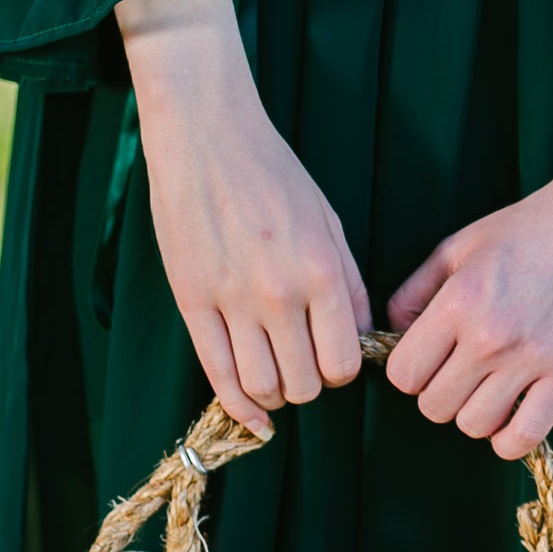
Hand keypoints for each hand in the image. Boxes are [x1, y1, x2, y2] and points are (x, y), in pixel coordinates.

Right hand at [116, 0, 373, 437]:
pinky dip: (238, 406)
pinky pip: (218, 375)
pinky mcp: (191, 302)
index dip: (342, 370)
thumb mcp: (328, 219)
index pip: (343, 362)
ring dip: (275, 393)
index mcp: (320, 270)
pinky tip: (252, 415)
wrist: (206, 136)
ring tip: (276, 372)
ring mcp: (231, 301)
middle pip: (305, 384)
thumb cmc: (273, 171)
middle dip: (310, 382)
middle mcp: (279, 293)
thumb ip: (348, 281)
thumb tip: (361, 335)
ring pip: (263, 388)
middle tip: (303, 361)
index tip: (332, 356)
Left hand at [383, 55, 552, 460]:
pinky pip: (524, 438)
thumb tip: (394, 331)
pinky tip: (511, 412)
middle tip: (458, 368)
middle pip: (433, 406)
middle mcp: (490, 334)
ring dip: (474, 412)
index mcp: (459, 299)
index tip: (426, 357)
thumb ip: (415, 289)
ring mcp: (531, 359)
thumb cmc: (530, 226)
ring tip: (487, 385)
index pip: (403, 373)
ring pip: (474, 426)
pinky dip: (509, 438)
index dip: (408, 369)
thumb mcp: (460, 244)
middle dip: (438, 391)